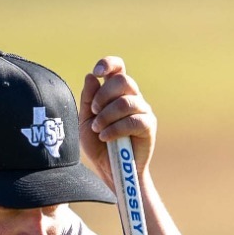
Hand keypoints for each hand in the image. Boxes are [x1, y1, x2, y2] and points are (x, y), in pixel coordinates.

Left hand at [78, 55, 157, 181]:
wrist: (111, 170)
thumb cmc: (98, 146)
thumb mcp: (85, 121)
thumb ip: (88, 99)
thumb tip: (91, 76)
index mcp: (116, 92)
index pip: (118, 68)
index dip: (109, 64)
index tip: (97, 72)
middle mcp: (132, 97)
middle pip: (122, 81)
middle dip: (103, 96)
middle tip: (94, 112)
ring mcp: (142, 110)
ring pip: (125, 102)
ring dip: (106, 116)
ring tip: (97, 130)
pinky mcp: (148, 125)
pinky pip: (132, 120)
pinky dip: (114, 129)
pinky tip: (106, 137)